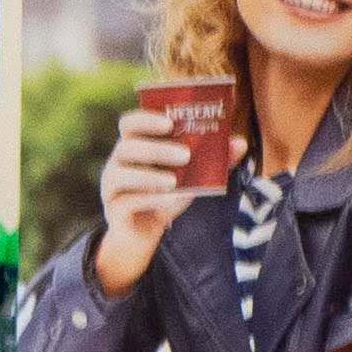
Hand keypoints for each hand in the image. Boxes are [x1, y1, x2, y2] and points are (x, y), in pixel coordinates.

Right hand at [89, 108, 208, 296]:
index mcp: (135, 146)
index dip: (146, 119)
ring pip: (121, 174)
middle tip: (186, 155)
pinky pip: (128, 202)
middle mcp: (118, 163)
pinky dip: (151, 199)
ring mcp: (112, 187)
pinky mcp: (114, 209)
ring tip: (174, 182)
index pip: (130, 124)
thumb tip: (240, 143)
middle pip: (126, 147)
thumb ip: (214, 160)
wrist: (145, 231)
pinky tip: (171, 199)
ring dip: (149, 176)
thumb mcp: (192, 176)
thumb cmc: (167, 195)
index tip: (170, 123)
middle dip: (156, 149)